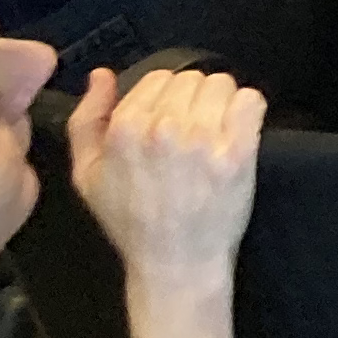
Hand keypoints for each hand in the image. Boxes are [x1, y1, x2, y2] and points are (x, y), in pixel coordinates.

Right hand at [67, 66, 264, 287]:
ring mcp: (203, 139)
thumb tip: (102, 75)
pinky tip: (236, 133)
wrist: (174, 262)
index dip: (164, 97)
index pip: (158, 77)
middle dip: (191, 101)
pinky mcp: (238, 152)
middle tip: (190, 133)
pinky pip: (251, 101)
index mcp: (124, 129)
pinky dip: (247, 111)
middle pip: (192, 79)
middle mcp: (163, 129)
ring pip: (222, 84)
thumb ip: (86, 120)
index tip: (167, 122)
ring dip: (220, 104)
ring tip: (213, 134)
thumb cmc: (130, 220)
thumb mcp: (87, 175)